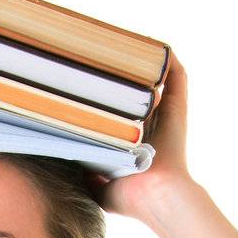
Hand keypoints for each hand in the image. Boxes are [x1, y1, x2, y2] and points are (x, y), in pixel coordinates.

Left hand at [83, 52, 196, 221]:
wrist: (155, 195)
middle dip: (119, 67)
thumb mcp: (95, 183)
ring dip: (140, 58)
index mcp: (131, 136)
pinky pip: (174, 72)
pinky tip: (145, 44)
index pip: (117, 105)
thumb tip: (61, 154)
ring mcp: (164, 111)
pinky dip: (163, 56)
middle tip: (96, 49)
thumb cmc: (128, 197)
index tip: (84, 74)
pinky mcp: (176, 104)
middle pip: (134, 85)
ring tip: (119, 40)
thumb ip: (81, 169)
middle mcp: (149, 120)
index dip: (103, 89)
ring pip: (153, 75)